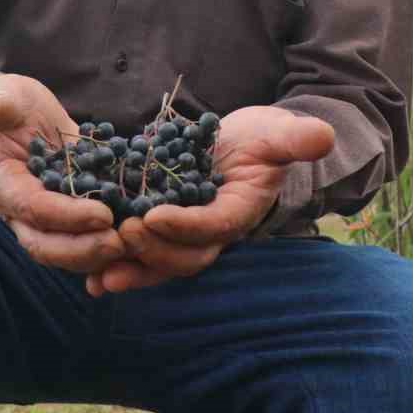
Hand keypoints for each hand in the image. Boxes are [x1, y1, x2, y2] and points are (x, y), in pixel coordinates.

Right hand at [0, 75, 127, 274]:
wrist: (21, 118)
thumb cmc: (13, 105)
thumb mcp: (7, 95)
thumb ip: (2, 103)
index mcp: (2, 183)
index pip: (33, 208)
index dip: (67, 215)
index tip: (103, 214)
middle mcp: (19, 211)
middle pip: (46, 245)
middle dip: (84, 249)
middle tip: (121, 243)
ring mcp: (43, 219)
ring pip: (65, 252)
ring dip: (98, 255)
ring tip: (134, 247)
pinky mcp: (67, 218)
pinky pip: (84, 241)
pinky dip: (108, 249)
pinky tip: (138, 245)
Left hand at [85, 105, 334, 295]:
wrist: (245, 147)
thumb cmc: (264, 139)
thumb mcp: (279, 133)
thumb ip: (296, 139)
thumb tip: (323, 135)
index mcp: (237, 212)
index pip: (213, 227)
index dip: (184, 226)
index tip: (154, 217)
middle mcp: (211, 233)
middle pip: (182, 256)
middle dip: (152, 251)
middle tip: (123, 234)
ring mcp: (184, 236)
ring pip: (158, 264)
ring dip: (129, 270)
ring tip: (97, 274)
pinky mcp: (162, 229)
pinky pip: (140, 256)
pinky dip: (117, 267)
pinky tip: (89, 279)